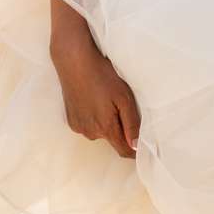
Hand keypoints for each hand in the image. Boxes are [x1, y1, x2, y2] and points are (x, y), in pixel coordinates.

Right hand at [52, 25, 140, 158]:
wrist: (74, 61)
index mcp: (106, 128)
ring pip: (99, 133)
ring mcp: (79, 127)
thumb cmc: (102, 76)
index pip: (124, 151)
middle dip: (120, 129)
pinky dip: (93, 118)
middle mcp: (90, 133)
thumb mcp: (124, 98)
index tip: (141, 145)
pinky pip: (88, 126)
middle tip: (121, 107)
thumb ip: (131, 124)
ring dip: (105, 123)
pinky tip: (93, 101)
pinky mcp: (71, 121)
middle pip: (112, 140)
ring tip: (105, 100)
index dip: (134, 150)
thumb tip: (136, 147)